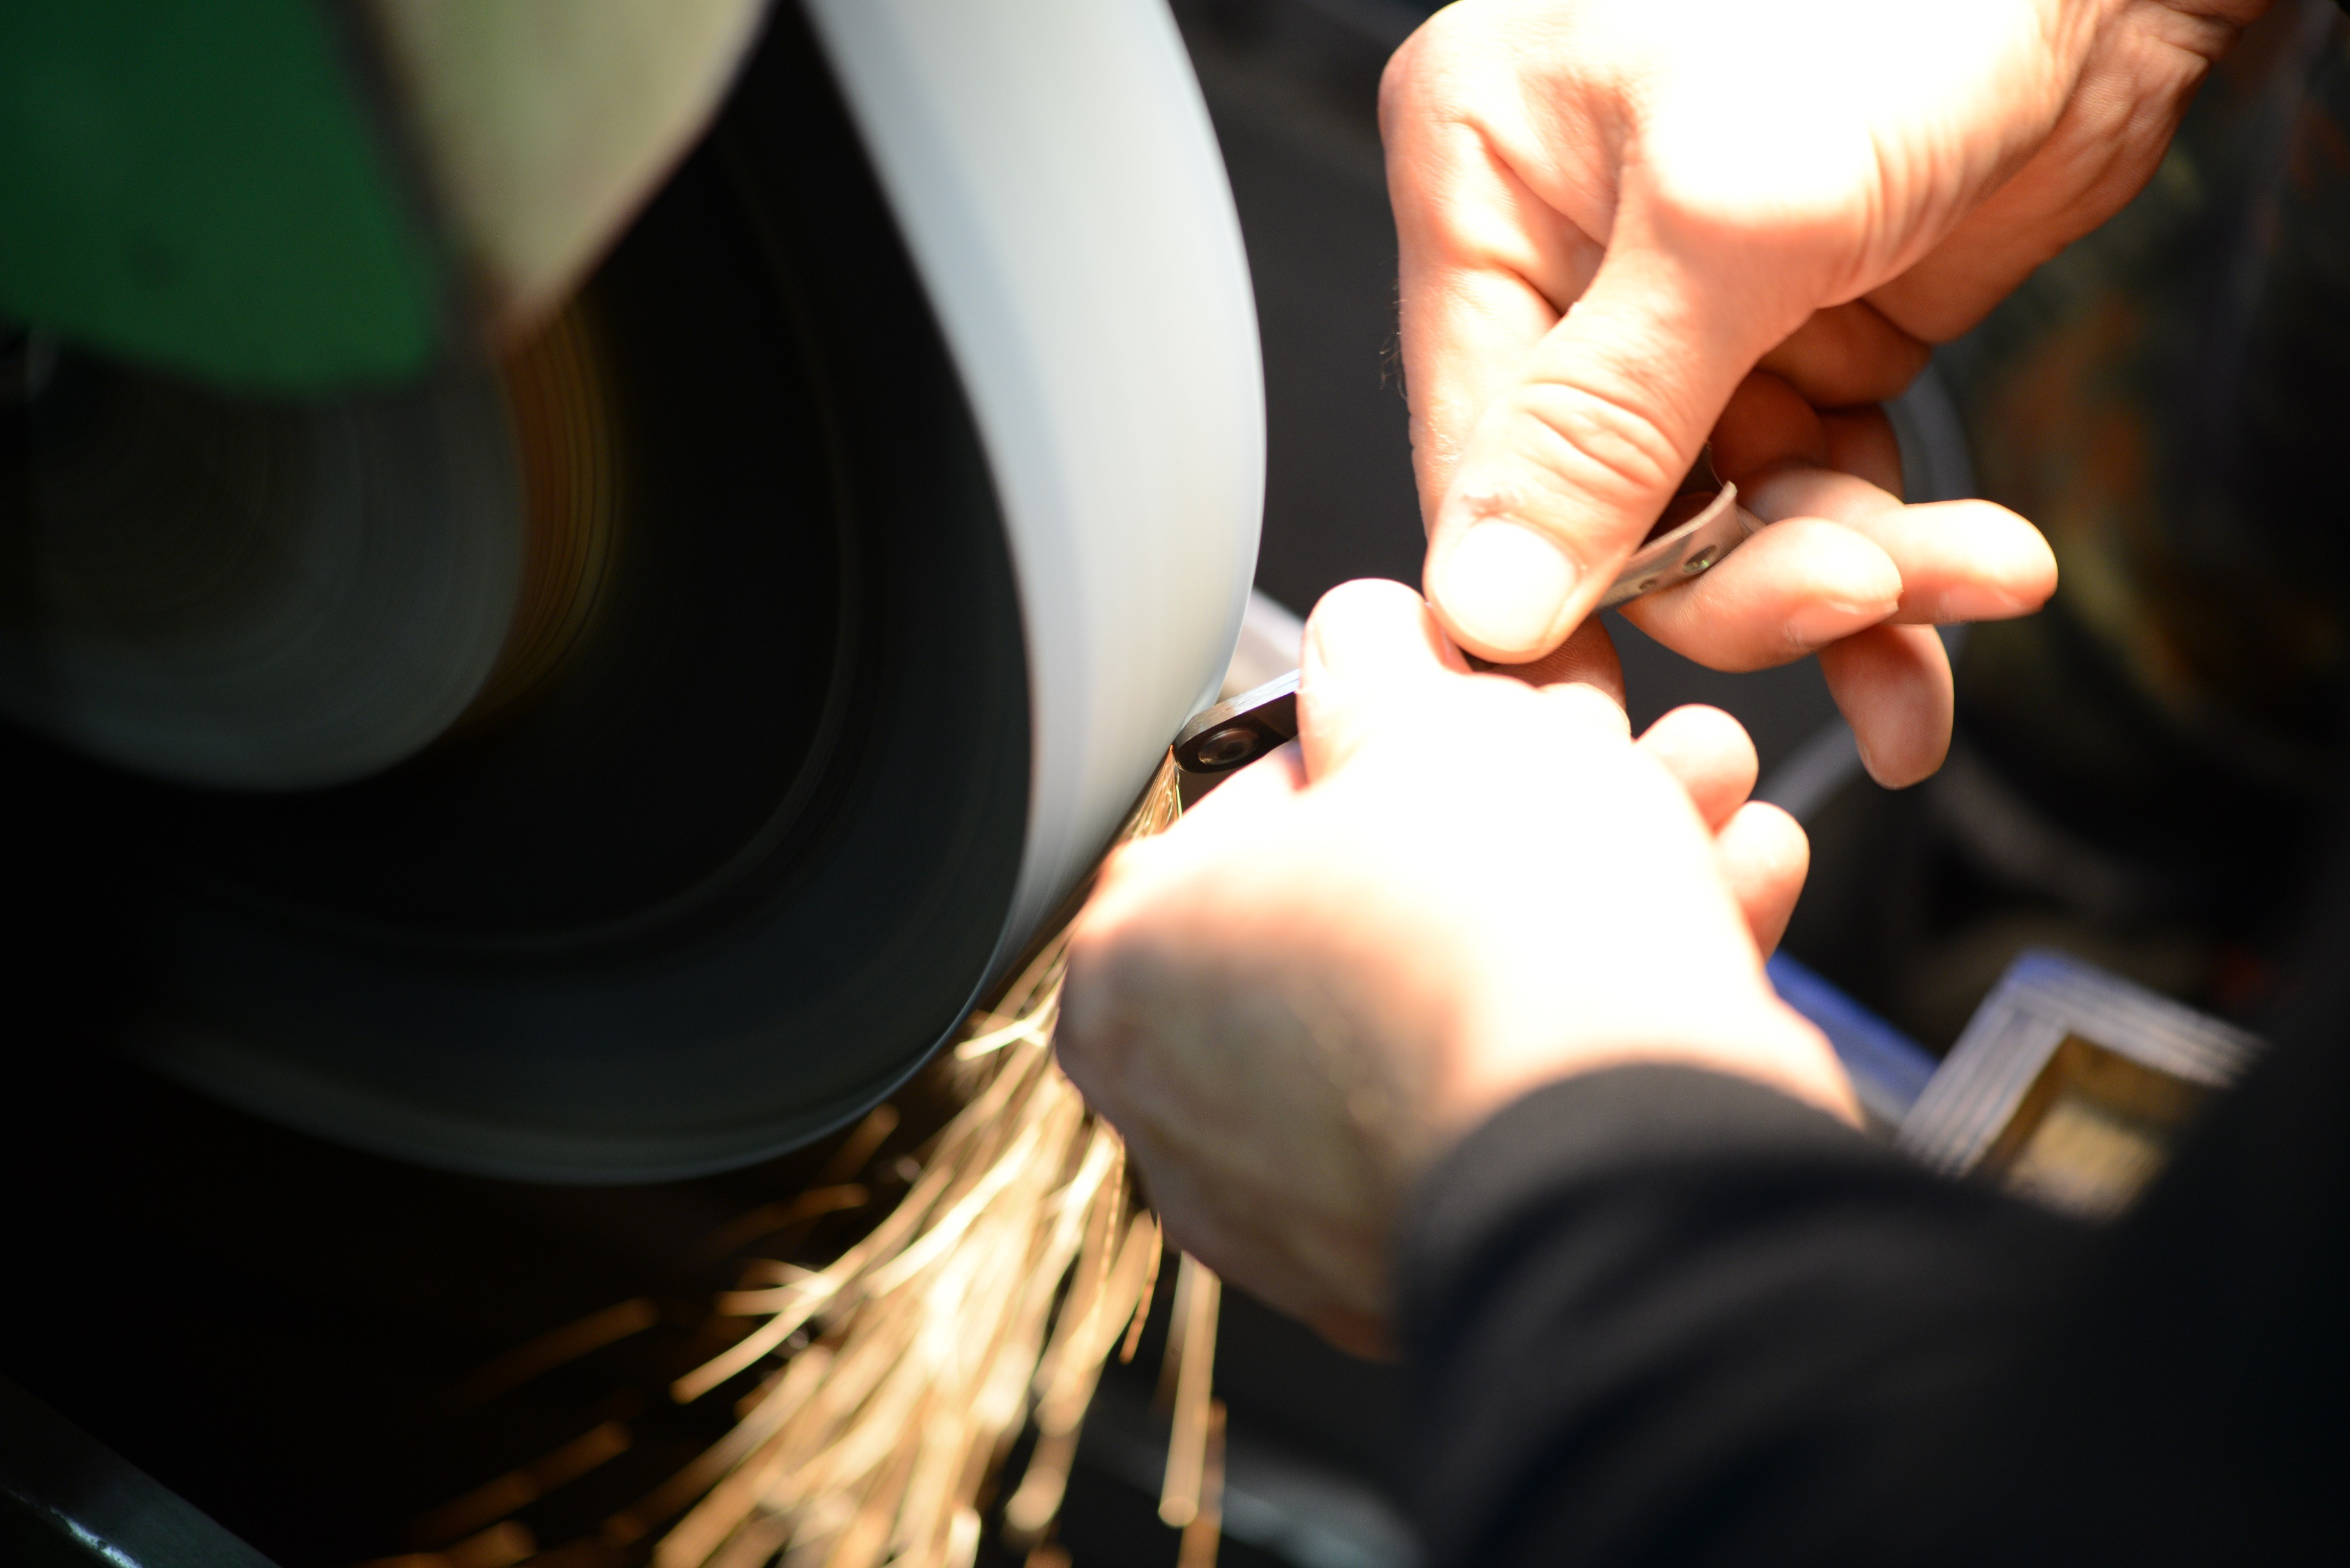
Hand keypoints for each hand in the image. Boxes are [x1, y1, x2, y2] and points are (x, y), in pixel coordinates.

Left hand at [1059, 580, 1851, 1355]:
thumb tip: (1369, 636)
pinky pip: (1518, 1096)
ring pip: (1463, 999)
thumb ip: (1380, 661)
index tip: (1457, 715)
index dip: (1375, 741)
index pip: (1240, 813)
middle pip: (1371, 907)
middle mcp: (1194, 1114)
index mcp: (1133, 971)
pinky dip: (1609, 1002)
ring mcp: (1310, 1209)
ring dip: (1593, 881)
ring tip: (1690, 796)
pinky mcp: (1442, 1259)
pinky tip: (1717, 906)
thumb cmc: (1496, 941)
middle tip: (1596, 744)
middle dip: (1512, 808)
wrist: (1633, 1155)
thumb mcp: (1432, 718)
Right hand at [1382, 0, 2258, 779]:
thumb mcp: (1731, 212)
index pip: (1477, 449)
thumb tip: (1483, 600)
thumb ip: (1600, 425)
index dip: (1551, 590)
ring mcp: (1693, 311)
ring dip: (1850, 576)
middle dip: (1746, 573)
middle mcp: (1572, 256)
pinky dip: (1890, 560)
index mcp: (1485, 183)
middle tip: (1858, 590)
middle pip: (1610, 509)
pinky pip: (1818, 496)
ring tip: (1968, 574)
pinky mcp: (1805, 343)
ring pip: (1729, 521)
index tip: (1609, 706)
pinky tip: (1958, 592)